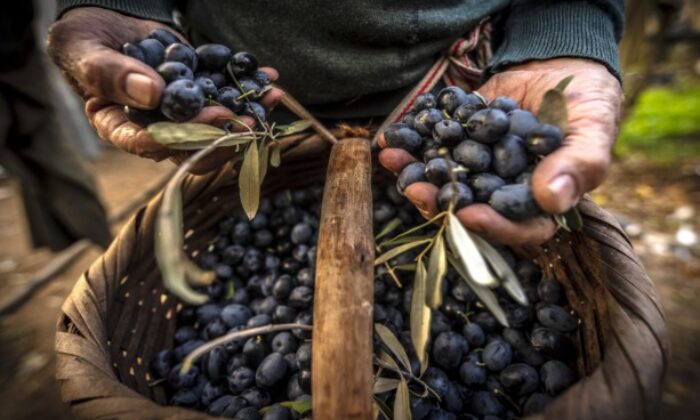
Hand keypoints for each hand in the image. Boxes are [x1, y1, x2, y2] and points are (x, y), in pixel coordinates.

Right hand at [47, 7, 284, 173]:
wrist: (107, 23)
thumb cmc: (85, 42)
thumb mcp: (83, 52)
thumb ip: (109, 74)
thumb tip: (153, 94)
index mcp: (121, 129)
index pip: (153, 144)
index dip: (185, 135)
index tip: (212, 118)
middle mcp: (155, 129)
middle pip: (194, 147)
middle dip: (225, 135)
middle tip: (249, 119)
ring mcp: (181, 115)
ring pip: (218, 126)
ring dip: (248, 113)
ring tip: (271, 96)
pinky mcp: (200, 96)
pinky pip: (226, 96)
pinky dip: (249, 88)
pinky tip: (269, 77)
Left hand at [378, 58, 622, 244]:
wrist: (562, 61)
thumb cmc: (589, 99)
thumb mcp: (594, 127)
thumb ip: (579, 164)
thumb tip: (552, 200)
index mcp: (541, 202)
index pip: (519, 228)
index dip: (493, 227)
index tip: (468, 215)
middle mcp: (505, 191)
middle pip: (471, 209)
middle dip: (439, 201)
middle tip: (416, 190)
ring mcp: (479, 168)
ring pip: (444, 181)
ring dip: (415, 173)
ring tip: (393, 161)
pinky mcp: (460, 143)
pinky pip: (434, 148)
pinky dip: (412, 143)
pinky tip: (392, 137)